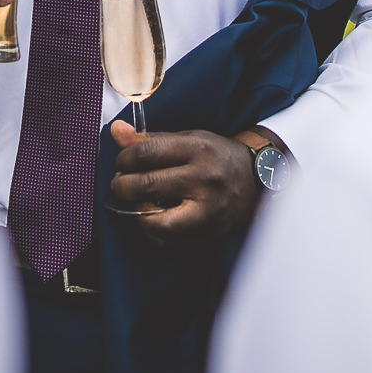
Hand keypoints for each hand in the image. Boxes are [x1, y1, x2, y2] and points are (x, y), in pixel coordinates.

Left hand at [107, 122, 259, 248]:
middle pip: (147, 185)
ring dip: (134, 214)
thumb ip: (150, 138)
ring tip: (133, 204)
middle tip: (119, 184)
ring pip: (156, 222)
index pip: (146, 153)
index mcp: (198, 149)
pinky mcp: (208, 234)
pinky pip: (167, 242)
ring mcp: (208, 211)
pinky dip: (151, 233)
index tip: (122, 162)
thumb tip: (115, 130)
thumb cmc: (215, 156)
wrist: (255, 181)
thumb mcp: (187, 139)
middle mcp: (204, 180)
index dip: (124, 158)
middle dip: (122, 186)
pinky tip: (150, 219)